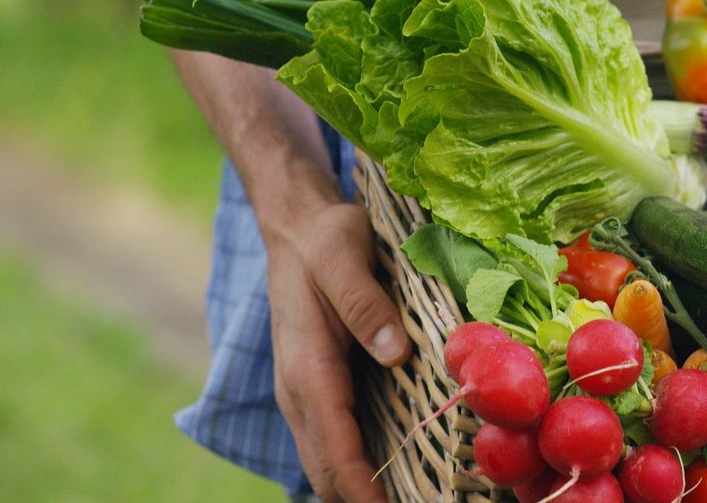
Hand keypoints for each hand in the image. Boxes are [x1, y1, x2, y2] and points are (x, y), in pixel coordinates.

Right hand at [265, 202, 411, 502]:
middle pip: (325, 471)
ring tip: (411, 498)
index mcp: (307, 366)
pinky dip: (356, 470)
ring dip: (358, 491)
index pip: (334, 445)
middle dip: (361, 501)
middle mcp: (299, 391)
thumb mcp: (344, 255)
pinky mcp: (316, 390)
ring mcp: (304, 394)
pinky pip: (332, 444)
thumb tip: (395, 353)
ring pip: (326, 464)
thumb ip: (364, 303)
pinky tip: (395, 477)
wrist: (296, 227)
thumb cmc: (324, 239)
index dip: (362, 487)